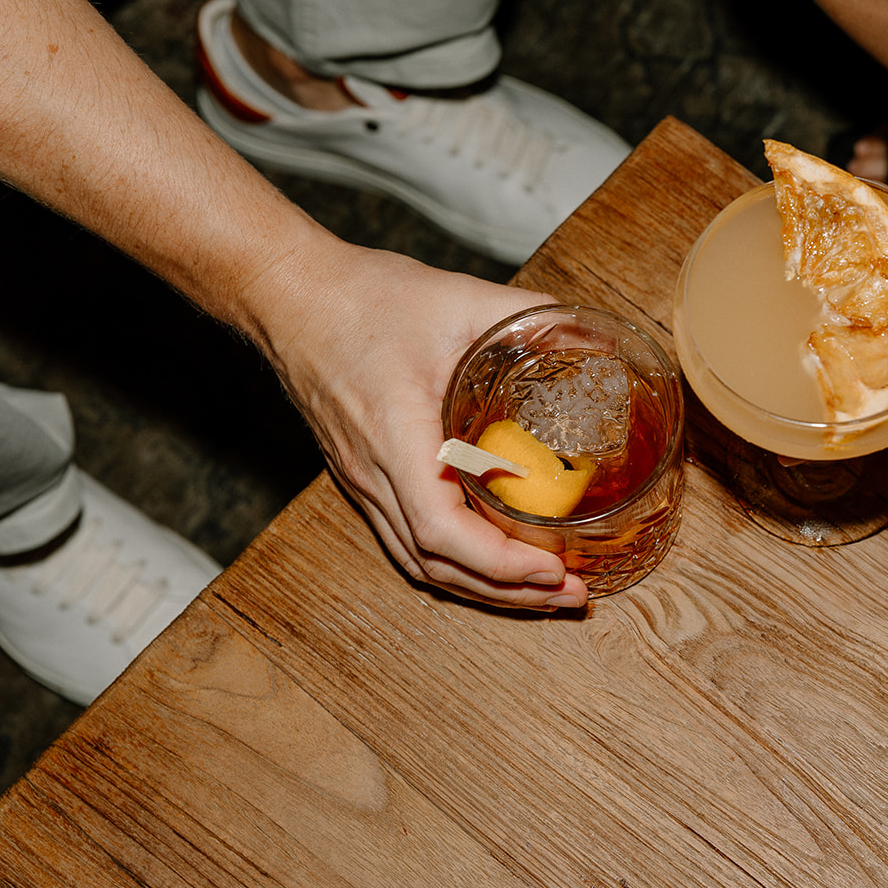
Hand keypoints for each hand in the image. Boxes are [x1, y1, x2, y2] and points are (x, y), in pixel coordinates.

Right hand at [248, 243, 588, 609]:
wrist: (290, 293)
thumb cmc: (363, 297)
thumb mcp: (461, 297)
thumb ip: (532, 317)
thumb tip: (596, 342)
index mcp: (395, 437)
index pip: (441, 530)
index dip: (500, 562)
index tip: (554, 568)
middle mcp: (372, 473)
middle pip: (436, 565)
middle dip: (508, 591)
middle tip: (571, 594)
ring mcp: (362, 480)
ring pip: (418, 562)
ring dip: (483, 587)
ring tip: (542, 591)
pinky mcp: (362, 474)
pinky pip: (406, 539)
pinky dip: (455, 563)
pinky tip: (492, 560)